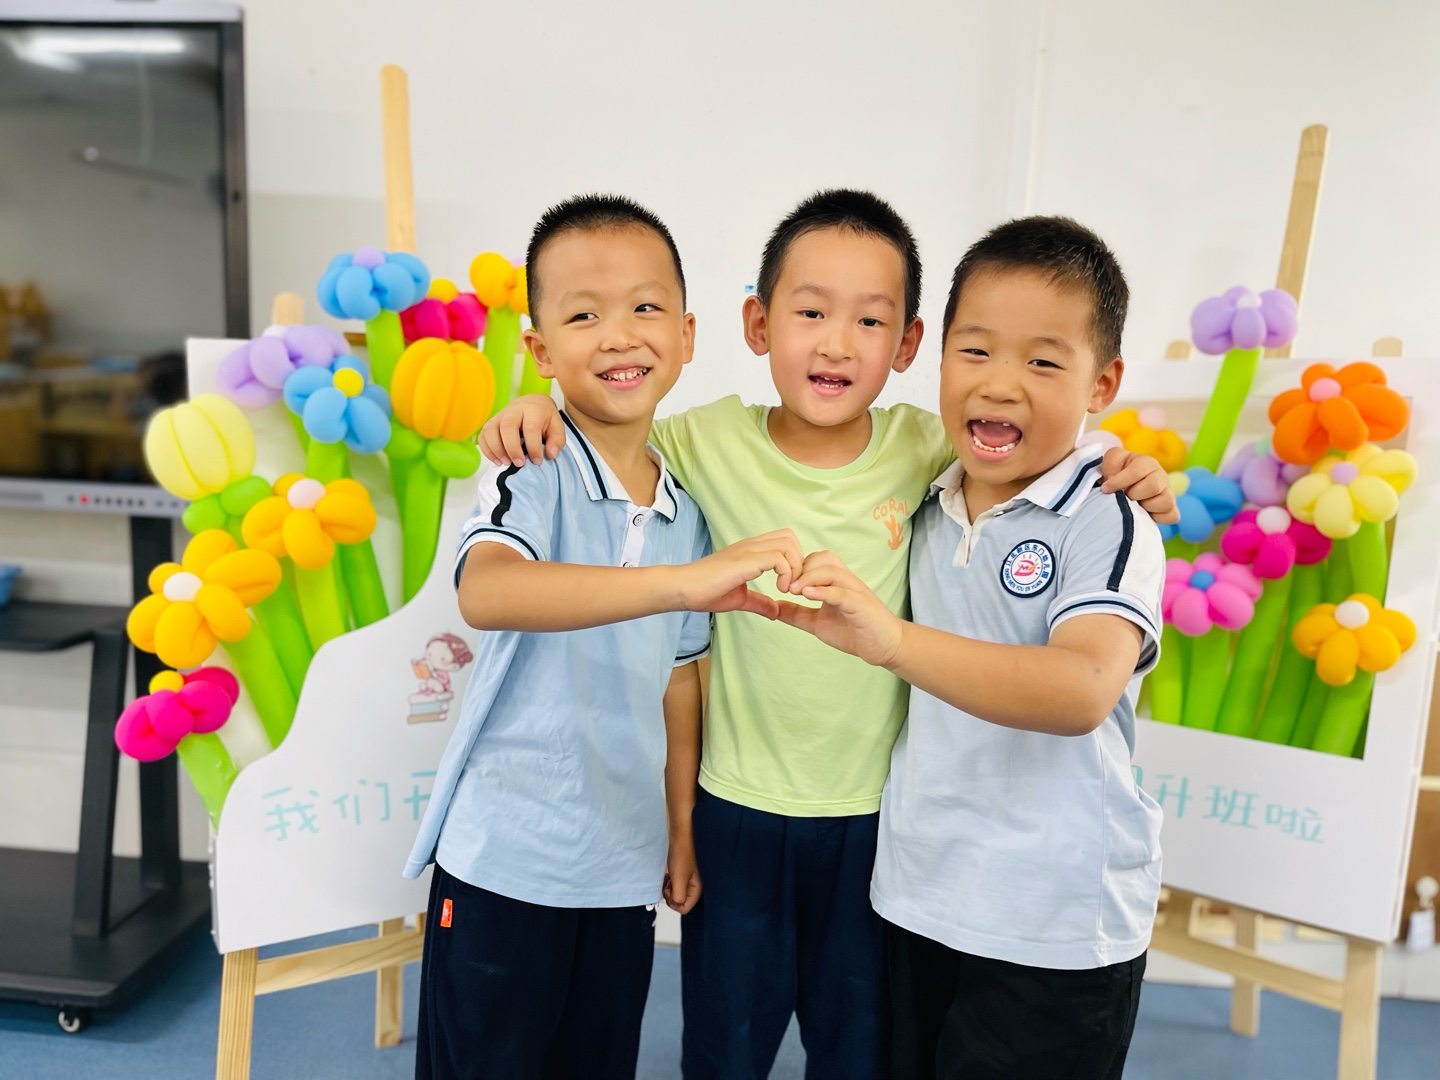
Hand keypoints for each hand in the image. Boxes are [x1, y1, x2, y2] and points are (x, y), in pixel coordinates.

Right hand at [479, 394, 565, 466]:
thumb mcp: (557, 427)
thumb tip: (550, 454)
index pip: (530, 427)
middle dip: (512, 448)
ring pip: (491, 429)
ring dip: (496, 449)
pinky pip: (483, 436)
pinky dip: (487, 450)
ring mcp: (499, 416)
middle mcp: (514, 410)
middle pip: (507, 426)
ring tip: (506, 463)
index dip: (533, 446)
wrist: (533, 404)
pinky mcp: (491, 423)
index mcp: (533, 410)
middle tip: (519, 464)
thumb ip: (557, 441)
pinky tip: (498, 461)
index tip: (537, 461)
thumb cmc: (545, 419)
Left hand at [663, 834, 701, 913]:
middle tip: (667, 884)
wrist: (681, 833)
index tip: (668, 891)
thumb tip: (676, 903)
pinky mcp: (684, 870)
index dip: (673, 902)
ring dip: (669, 887)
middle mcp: (694, 884)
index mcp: (697, 888)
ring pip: (676, 891)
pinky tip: (668, 873)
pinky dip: (670, 880)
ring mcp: (689, 877)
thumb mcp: (679, 878)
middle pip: (680, 900)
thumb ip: (678, 896)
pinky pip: (675, 882)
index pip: (684, 908)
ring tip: (667, 877)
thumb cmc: (683, 851)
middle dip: (670, 894)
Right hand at [676, 530, 804, 618]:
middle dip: (798, 562)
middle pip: (790, 537)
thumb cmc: (705, 592)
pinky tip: (778, 590)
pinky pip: (778, 558)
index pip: (784, 540)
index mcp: (751, 551)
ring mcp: (748, 550)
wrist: (683, 589)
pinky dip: (786, 574)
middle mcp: (751, 545)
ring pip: (788, 545)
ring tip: (785, 589)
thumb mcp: (740, 598)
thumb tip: (776, 612)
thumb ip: (759, 602)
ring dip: (794, 568)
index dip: (793, 561)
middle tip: (790, 585)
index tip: (788, 585)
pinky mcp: (745, 560)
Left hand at [775, 551, 903, 666]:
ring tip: (793, 590)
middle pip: (823, 558)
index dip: (795, 567)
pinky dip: (823, 591)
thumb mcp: (818, 623)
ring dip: (809, 577)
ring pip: (831, 571)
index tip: (780, 583)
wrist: (885, 647)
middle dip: (801, 568)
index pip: (814, 560)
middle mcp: (846, 581)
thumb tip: (774, 607)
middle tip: (785, 586)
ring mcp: (855, 591)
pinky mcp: (860, 605)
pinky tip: (807, 596)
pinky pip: (841, 592)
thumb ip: (797, 614)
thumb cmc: (855, 632)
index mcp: (835, 582)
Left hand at [1098, 447, 1178, 523]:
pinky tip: (1145, 514)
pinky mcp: (1171, 509)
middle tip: (1124, 496)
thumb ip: (1111, 464)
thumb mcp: (1112, 461)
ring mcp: (1168, 493)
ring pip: (1166, 502)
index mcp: (1147, 463)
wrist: (1124, 486)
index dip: (1119, 482)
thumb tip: (1113, 480)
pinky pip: (1172, 516)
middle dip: (1133, 494)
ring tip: (1135, 505)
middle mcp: (1161, 476)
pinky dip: (1158, 518)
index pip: (1136, 472)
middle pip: (1153, 487)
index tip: (1105, 489)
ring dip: (1146, 507)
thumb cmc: (1118, 472)